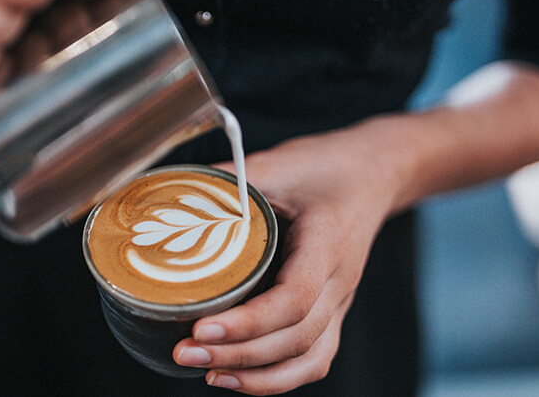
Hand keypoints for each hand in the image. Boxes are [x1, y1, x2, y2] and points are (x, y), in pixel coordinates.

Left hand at [172, 125, 407, 394]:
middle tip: (186, 352)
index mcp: (328, 243)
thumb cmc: (326, 167)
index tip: (201, 327)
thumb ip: (225, 180)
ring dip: (258, 376)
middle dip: (238, 354)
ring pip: (309, 358)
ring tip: (207, 374)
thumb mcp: (276, 163)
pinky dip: (279, 377)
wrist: (373, 173)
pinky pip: (314, 358)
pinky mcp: (332, 311)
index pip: (294, 298)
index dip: (248, 321)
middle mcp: (340, 281)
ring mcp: (340, 301)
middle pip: (296, 337)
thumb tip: (165, 194)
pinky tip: (238, 377)